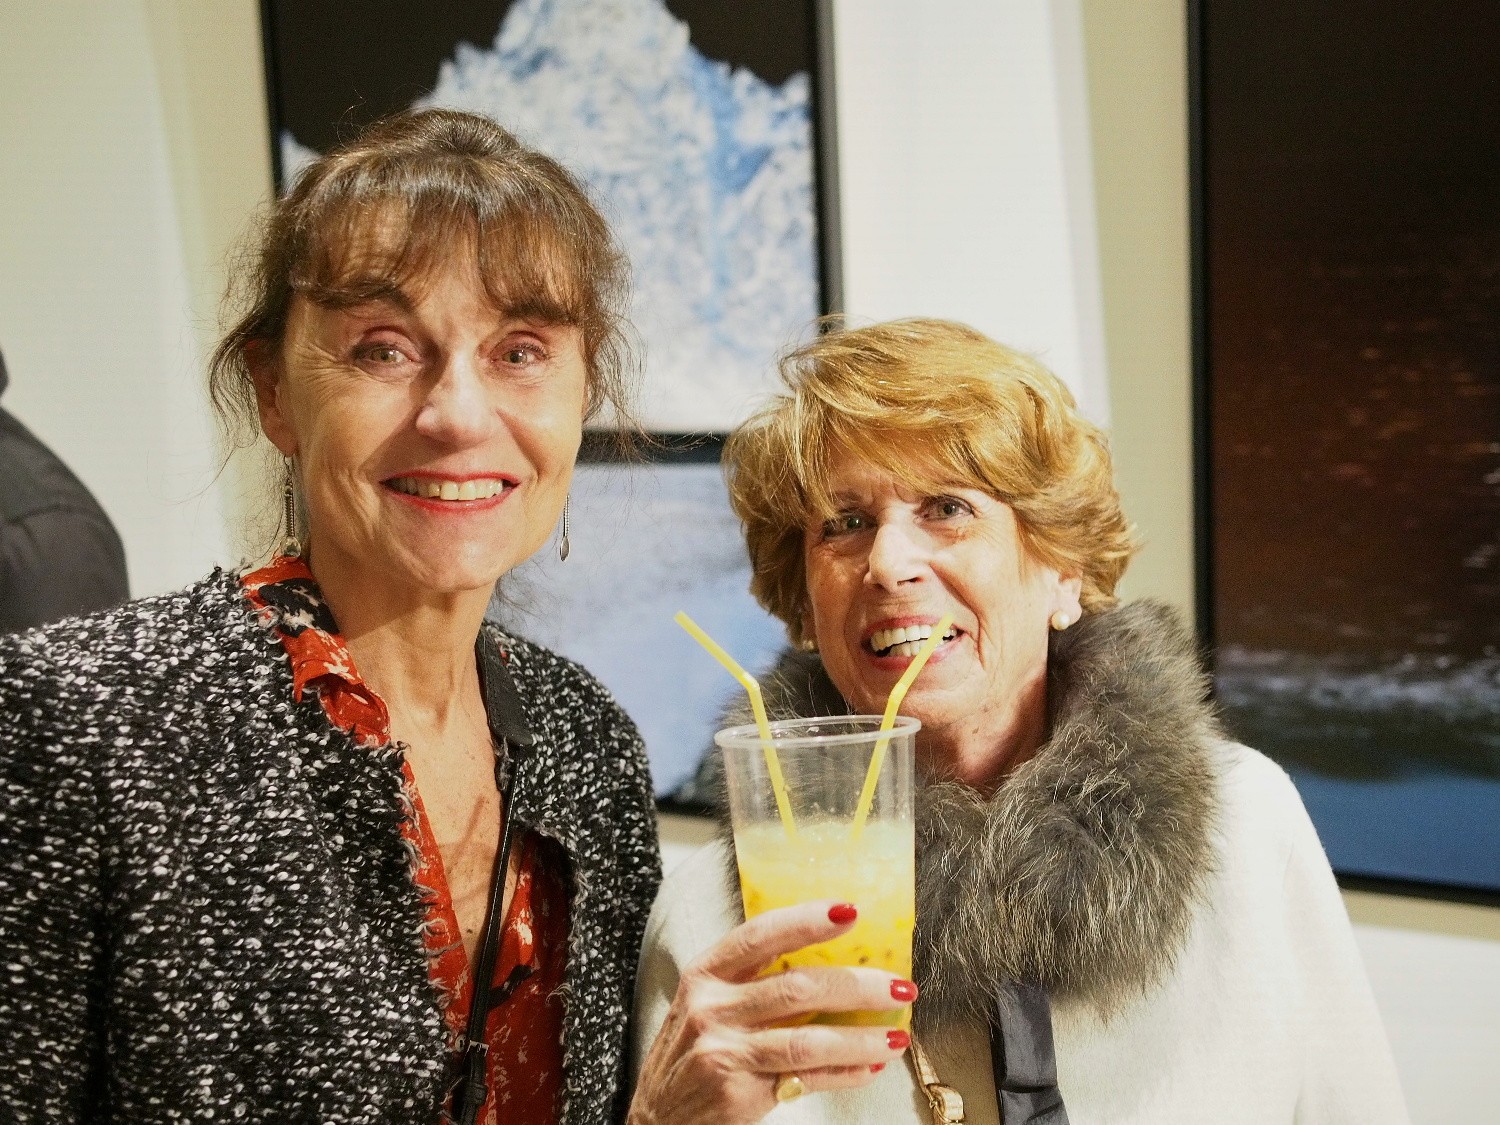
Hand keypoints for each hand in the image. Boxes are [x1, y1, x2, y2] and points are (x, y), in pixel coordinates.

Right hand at [628, 900, 914, 1124]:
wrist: (655, 1121)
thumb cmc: (691, 1055)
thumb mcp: (705, 1004)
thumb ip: (752, 981)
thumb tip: (832, 961)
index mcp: (705, 975)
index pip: (760, 936)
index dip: (806, 921)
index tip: (850, 911)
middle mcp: (712, 1009)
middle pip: (797, 988)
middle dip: (857, 985)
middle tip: (898, 985)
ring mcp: (725, 1053)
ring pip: (808, 1040)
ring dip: (861, 1037)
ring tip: (897, 1035)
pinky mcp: (739, 1094)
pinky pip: (807, 1079)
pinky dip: (845, 1073)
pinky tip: (870, 1066)